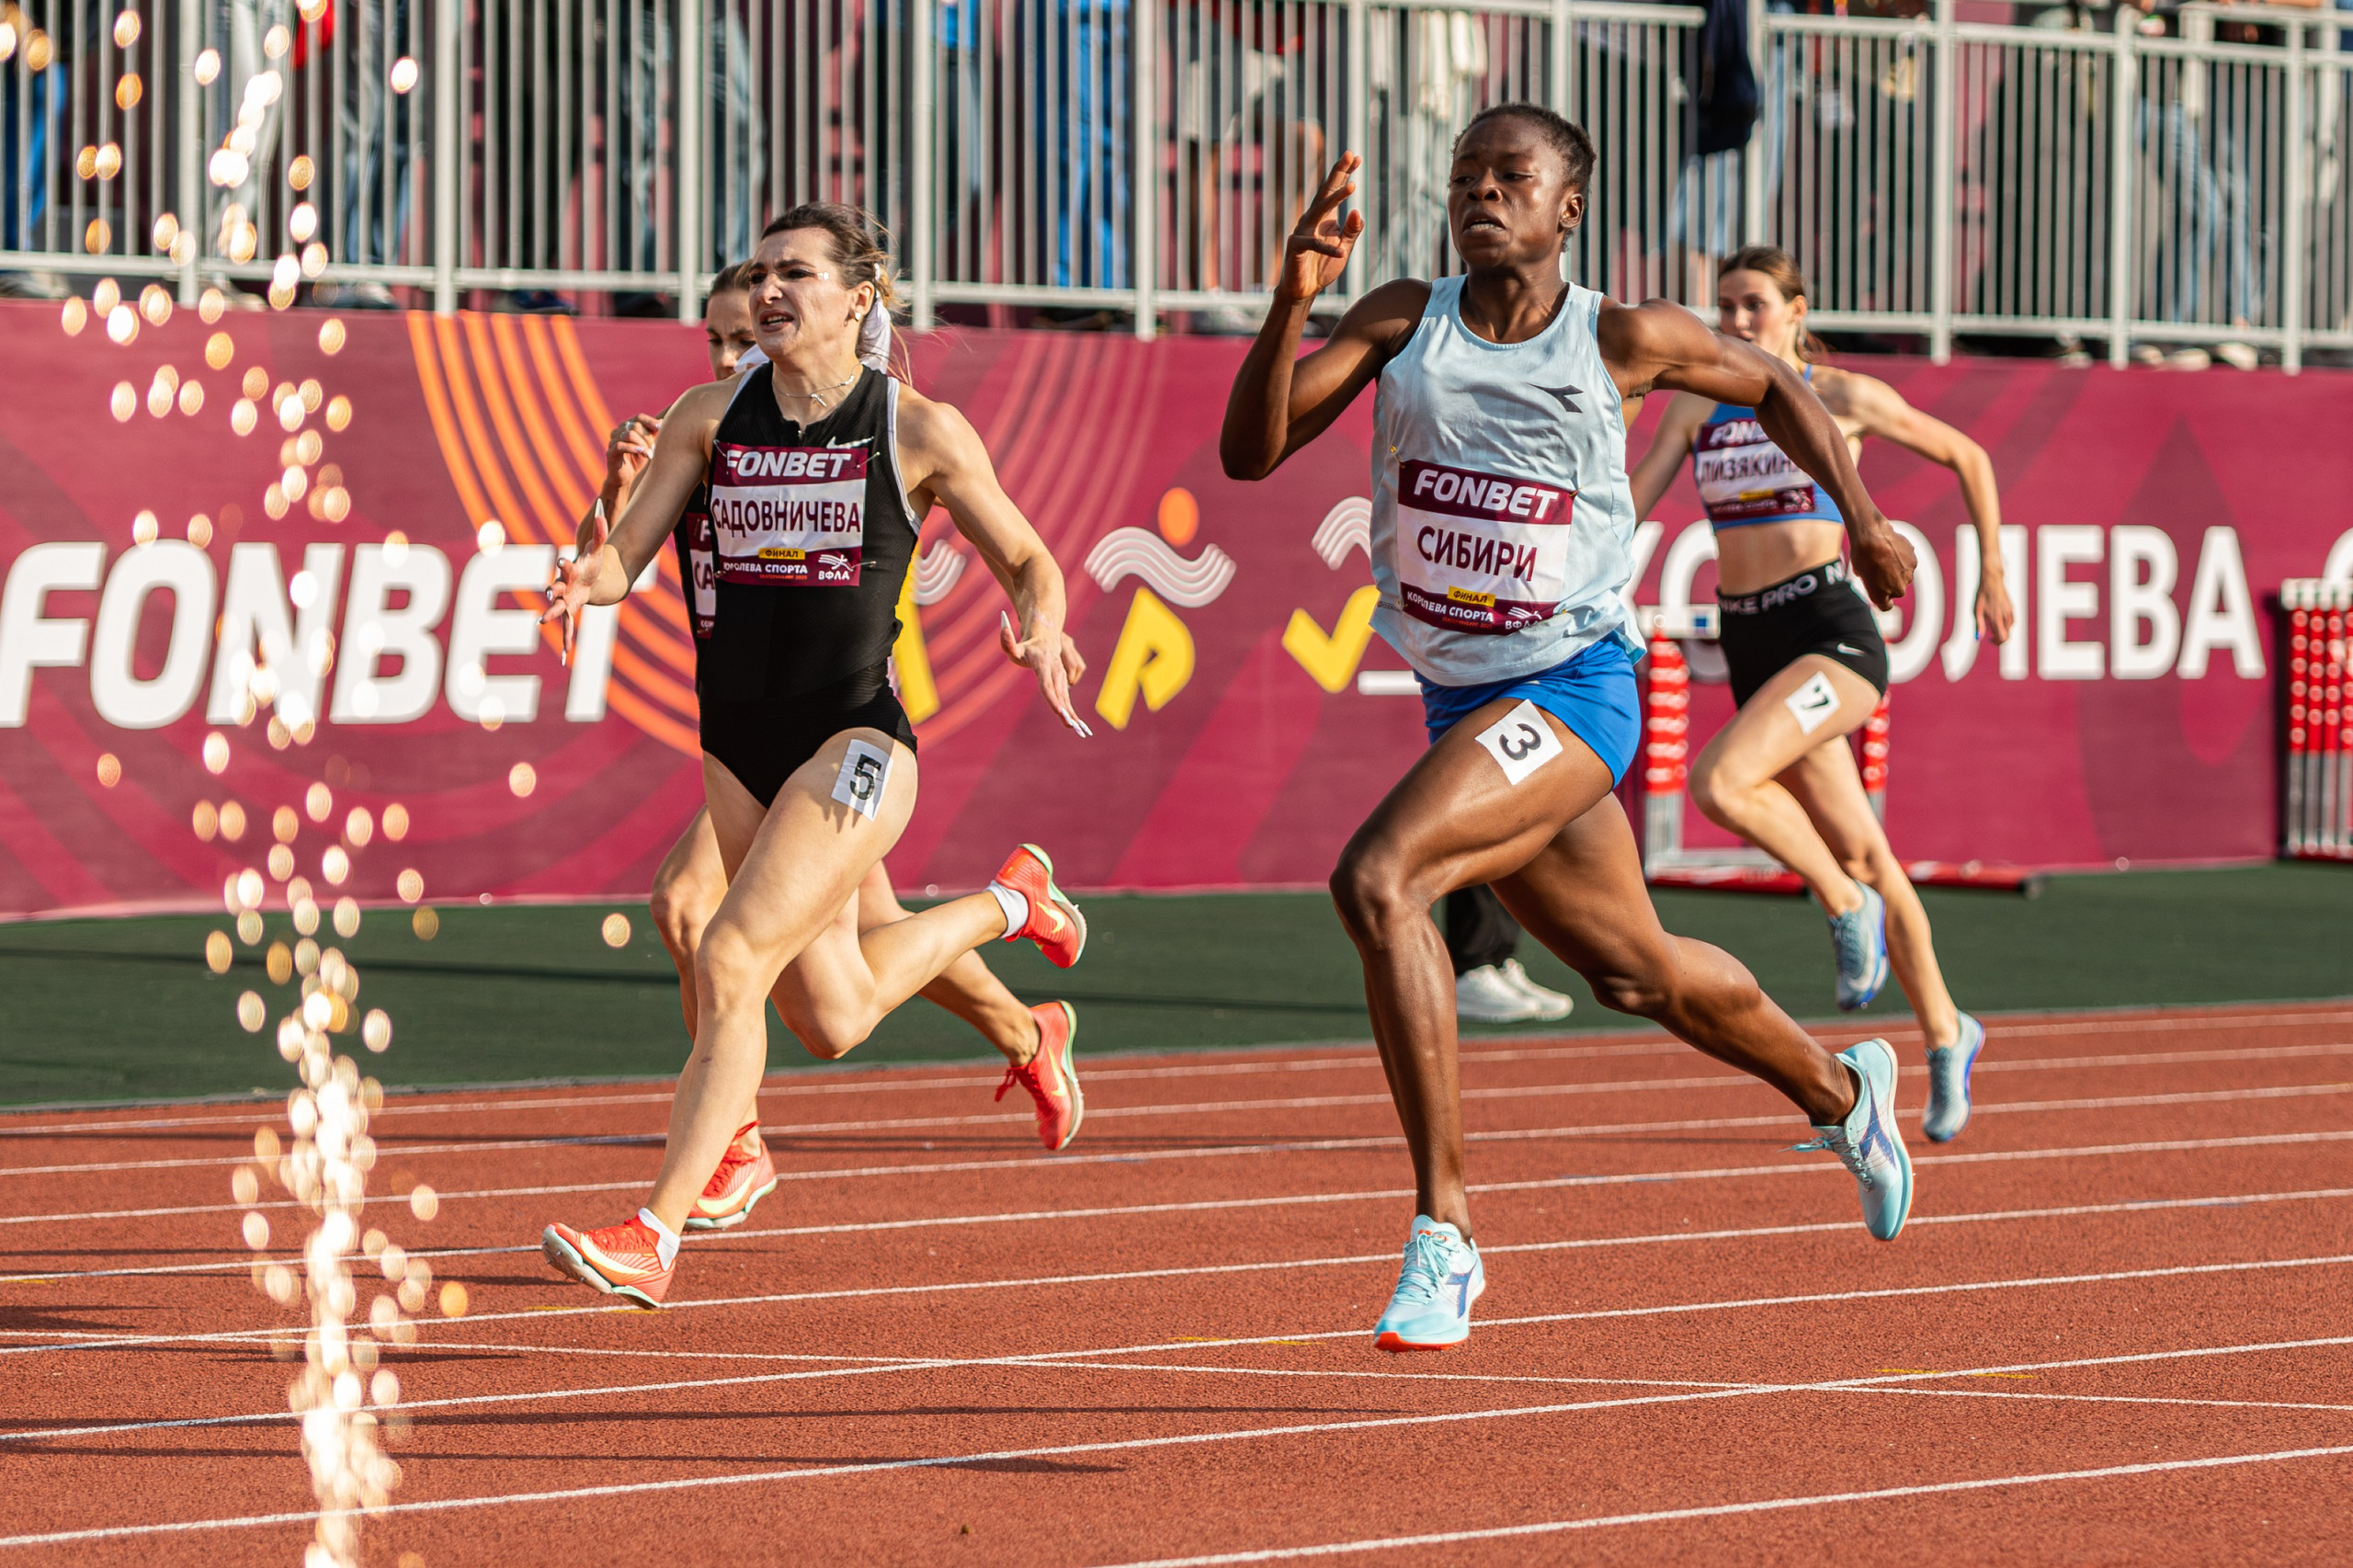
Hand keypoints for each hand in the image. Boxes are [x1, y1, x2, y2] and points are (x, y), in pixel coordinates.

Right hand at [541, 505, 610, 665]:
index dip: (565, 564)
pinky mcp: (569, 613)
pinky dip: (566, 641)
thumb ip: (600, 533)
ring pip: (557, 610)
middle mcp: (563, 587)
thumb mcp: (597, 550)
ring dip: (552, 616)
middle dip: (553, 592)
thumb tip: (601, 512)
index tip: (562, 560)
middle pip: (557, 589)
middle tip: (550, 593)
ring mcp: (564, 602)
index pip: (567, 567)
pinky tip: (565, 657)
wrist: (587, 580)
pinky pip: (567, 629)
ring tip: (542, 621)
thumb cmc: (590, 564)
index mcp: (570, 572)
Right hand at [605, 413, 659, 494]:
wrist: (626, 478)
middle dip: (647, 437)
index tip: (661, 428)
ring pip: (629, 434)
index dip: (650, 421)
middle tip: (653, 449)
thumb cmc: (638, 460)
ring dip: (642, 444)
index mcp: (626, 427)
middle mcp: (618, 431)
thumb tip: (663, 421)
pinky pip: (621, 445)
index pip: (639, 417)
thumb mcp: (648, 445)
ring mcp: (612, 441)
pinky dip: (633, 448)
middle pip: (635, 426)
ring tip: (649, 454)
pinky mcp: (610, 453)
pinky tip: (642, 452)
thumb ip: (653, 434)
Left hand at [1001, 612, 1091, 738]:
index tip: (1058, 711)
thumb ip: (1007, 642)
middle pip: (1059, 693)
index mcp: (1043, 663)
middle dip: (1065, 710)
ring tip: (1078, 730)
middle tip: (1070, 726)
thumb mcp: (1015, 646)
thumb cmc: (1027, 646)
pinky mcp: (1064, 681)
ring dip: (1072, 714)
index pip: (1046, 683)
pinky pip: (1067, 699)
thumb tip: (1003, 629)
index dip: (1052, 698)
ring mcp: (1061, 676)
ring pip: (1066, 697)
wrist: (1046, 639)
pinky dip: (1073, 712)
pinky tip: (1078, 725)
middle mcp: (1055, 670)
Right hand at [1276, 153, 1366, 303]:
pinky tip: (1342, 250)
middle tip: (1349, 155)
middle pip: (1326, 190)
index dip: (1345, 173)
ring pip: (1320, 209)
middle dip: (1338, 172)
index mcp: (1324, 216)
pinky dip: (1329, 248)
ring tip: (1353, 186)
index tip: (1356, 157)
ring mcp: (1302, 230)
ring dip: (1336, 197)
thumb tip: (1358, 211)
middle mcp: (1312, 218)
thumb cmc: (1323, 266)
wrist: (1304, 289)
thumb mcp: (1345, 246)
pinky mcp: (1296, 247)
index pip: (1335, 189)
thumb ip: (1353, 230)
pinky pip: (1314, 244)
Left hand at [1849, 519, 1916, 610]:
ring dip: (1897, 569)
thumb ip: (1870, 580)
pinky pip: (1908, 563)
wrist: (1872, 537)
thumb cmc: (1862, 555)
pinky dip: (1903, 558)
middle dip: (1890, 581)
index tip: (1880, 592)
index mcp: (1881, 597)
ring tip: (1886, 555)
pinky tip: (1893, 549)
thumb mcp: (1860, 572)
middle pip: (1896, 589)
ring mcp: (1908, 576)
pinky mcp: (1914, 562)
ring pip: (1904, 576)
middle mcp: (1898, 590)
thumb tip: (1873, 577)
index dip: (1883, 599)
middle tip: (1880, 567)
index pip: (1886, 606)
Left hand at [1975, 573, 2015, 643]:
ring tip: (1991, 624)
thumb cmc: (1982, 596)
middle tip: (1990, 635)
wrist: (1992, 581)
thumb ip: (1979, 625)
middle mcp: (2005, 616)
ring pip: (2009, 629)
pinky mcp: (2012, 608)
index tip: (1989, 639)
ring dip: (2002, 630)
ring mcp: (2010, 612)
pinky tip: (1998, 620)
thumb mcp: (1977, 611)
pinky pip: (2011, 622)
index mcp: (1996, 618)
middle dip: (1999, 638)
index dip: (1997, 642)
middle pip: (2007, 635)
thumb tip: (1978, 639)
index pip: (2002, 638)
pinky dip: (2005, 624)